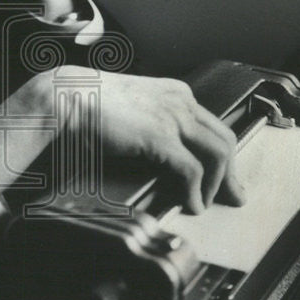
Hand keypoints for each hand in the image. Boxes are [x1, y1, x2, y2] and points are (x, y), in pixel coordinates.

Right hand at [61, 68, 246, 213]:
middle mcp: (180, 101)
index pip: (213, 125)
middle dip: (231, 172)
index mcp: (174, 93)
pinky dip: (196, 193)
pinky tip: (190, 205)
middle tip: (234, 196)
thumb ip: (151, 124)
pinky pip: (192, 171)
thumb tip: (161, 153)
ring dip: (217, 185)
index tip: (225, 175)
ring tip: (207, 205)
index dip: (223, 155)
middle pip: (223, 139)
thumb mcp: (131, 109)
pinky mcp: (161, 137)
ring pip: (217, 155)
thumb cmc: (87, 103)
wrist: (65, 97)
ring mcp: (173, 117)